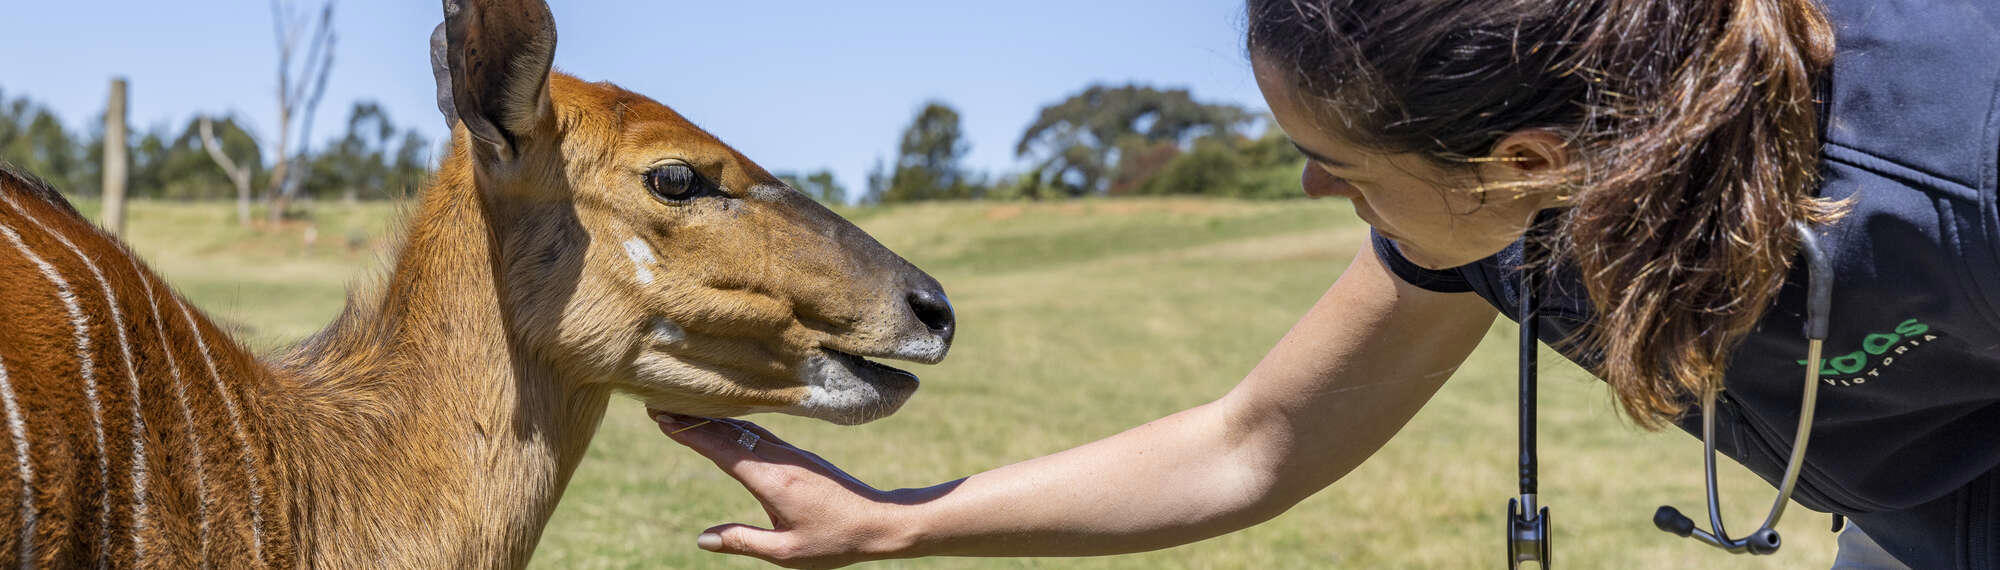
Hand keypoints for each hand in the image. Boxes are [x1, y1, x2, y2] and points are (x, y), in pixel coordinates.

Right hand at [652, 410, 916, 568]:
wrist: (879, 521)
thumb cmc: (834, 540)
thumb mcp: (784, 552)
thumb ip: (742, 542)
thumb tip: (702, 539)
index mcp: (771, 479)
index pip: (721, 448)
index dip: (689, 431)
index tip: (661, 417)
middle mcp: (779, 459)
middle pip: (728, 430)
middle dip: (692, 416)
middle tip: (658, 403)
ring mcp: (790, 454)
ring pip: (743, 428)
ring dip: (711, 417)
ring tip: (681, 409)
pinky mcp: (798, 456)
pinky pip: (758, 433)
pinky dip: (733, 425)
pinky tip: (722, 423)